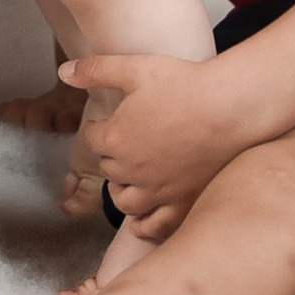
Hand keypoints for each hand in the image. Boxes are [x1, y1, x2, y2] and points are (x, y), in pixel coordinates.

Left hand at [59, 53, 247, 223]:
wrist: (230, 108)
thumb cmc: (184, 85)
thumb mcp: (134, 69)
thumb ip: (95, 70)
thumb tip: (63, 72)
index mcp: (116, 138)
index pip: (91, 140)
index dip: (100, 129)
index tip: (110, 122)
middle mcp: (132, 170)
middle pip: (108, 170)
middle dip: (111, 157)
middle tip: (124, 145)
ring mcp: (158, 190)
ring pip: (125, 201)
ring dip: (122, 190)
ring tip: (131, 179)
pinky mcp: (184, 202)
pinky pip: (156, 224)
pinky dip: (145, 225)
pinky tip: (144, 219)